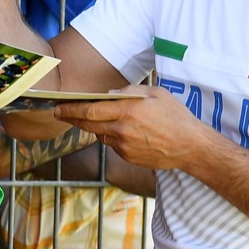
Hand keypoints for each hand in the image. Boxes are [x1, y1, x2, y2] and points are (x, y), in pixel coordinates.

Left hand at [53, 84, 206, 169]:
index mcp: (128, 111)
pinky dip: (110, 137)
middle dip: (72, 118)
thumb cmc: (176, 116)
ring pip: (100, 135)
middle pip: (89, 125)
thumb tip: (109, 94)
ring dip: (93, 128)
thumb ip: (131, 91)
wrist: (191, 147)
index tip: (58, 107)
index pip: (90, 111)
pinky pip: (113, 145)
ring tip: (90, 119)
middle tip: (59, 113)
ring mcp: (125, 146)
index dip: (71, 110)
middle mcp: (123, 130)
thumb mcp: (156, 93)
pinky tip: (119, 131)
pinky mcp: (128, 157)